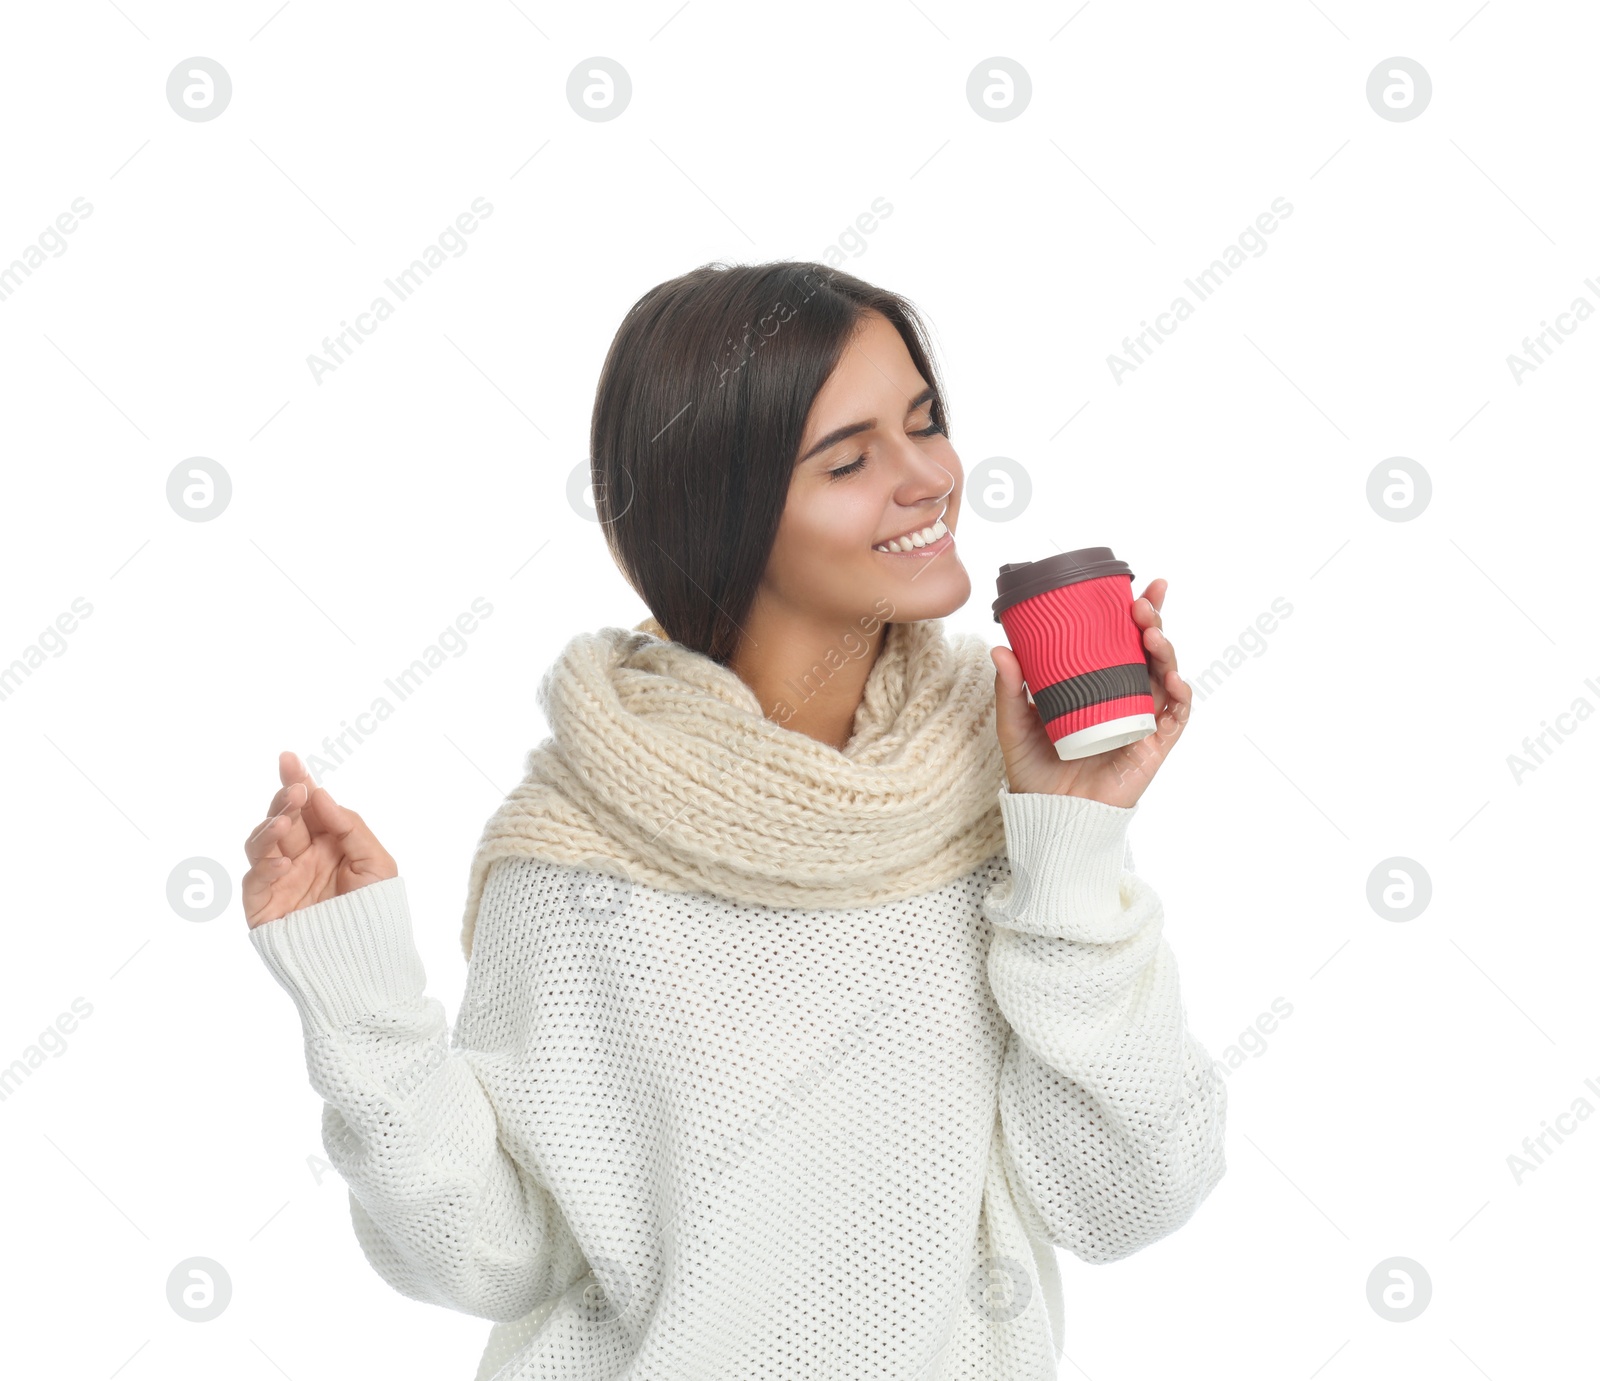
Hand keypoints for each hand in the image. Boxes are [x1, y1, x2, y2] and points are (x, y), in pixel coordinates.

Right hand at [241, 750, 397, 927]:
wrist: (366, 965)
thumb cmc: (376, 913)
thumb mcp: (376, 863)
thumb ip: (350, 826)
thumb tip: (320, 794)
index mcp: (327, 844)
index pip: (307, 807)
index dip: (297, 782)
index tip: (289, 759)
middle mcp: (300, 858)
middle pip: (281, 819)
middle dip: (284, 801)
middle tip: (294, 790)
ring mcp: (279, 881)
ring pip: (260, 844)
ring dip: (270, 828)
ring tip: (286, 823)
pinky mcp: (263, 907)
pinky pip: (255, 880)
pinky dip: (266, 868)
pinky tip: (284, 863)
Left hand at [990, 577, 1191, 807]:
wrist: (1048, 815)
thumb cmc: (1034, 769)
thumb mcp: (1015, 723)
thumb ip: (1009, 689)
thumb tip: (999, 648)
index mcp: (1097, 684)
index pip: (1121, 641)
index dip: (1134, 613)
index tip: (1136, 586)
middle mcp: (1124, 696)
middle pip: (1149, 650)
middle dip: (1154, 621)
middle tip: (1142, 603)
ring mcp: (1141, 718)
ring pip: (1165, 674)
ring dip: (1166, 650)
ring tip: (1152, 633)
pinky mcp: (1153, 745)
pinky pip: (1175, 716)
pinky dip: (1179, 695)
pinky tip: (1173, 679)